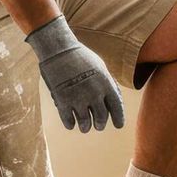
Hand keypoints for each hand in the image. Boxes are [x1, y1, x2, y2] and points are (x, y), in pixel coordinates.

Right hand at [26, 15, 123, 134]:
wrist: (58, 49)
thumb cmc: (80, 57)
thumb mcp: (100, 67)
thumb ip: (108, 83)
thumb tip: (115, 100)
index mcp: (106, 84)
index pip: (117, 108)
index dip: (118, 119)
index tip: (118, 125)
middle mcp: (94, 94)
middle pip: (101, 117)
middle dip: (100, 124)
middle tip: (98, 126)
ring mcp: (78, 98)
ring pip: (85, 122)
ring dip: (86, 127)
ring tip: (85, 127)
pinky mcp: (62, 101)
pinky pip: (68, 120)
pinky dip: (70, 124)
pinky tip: (71, 124)